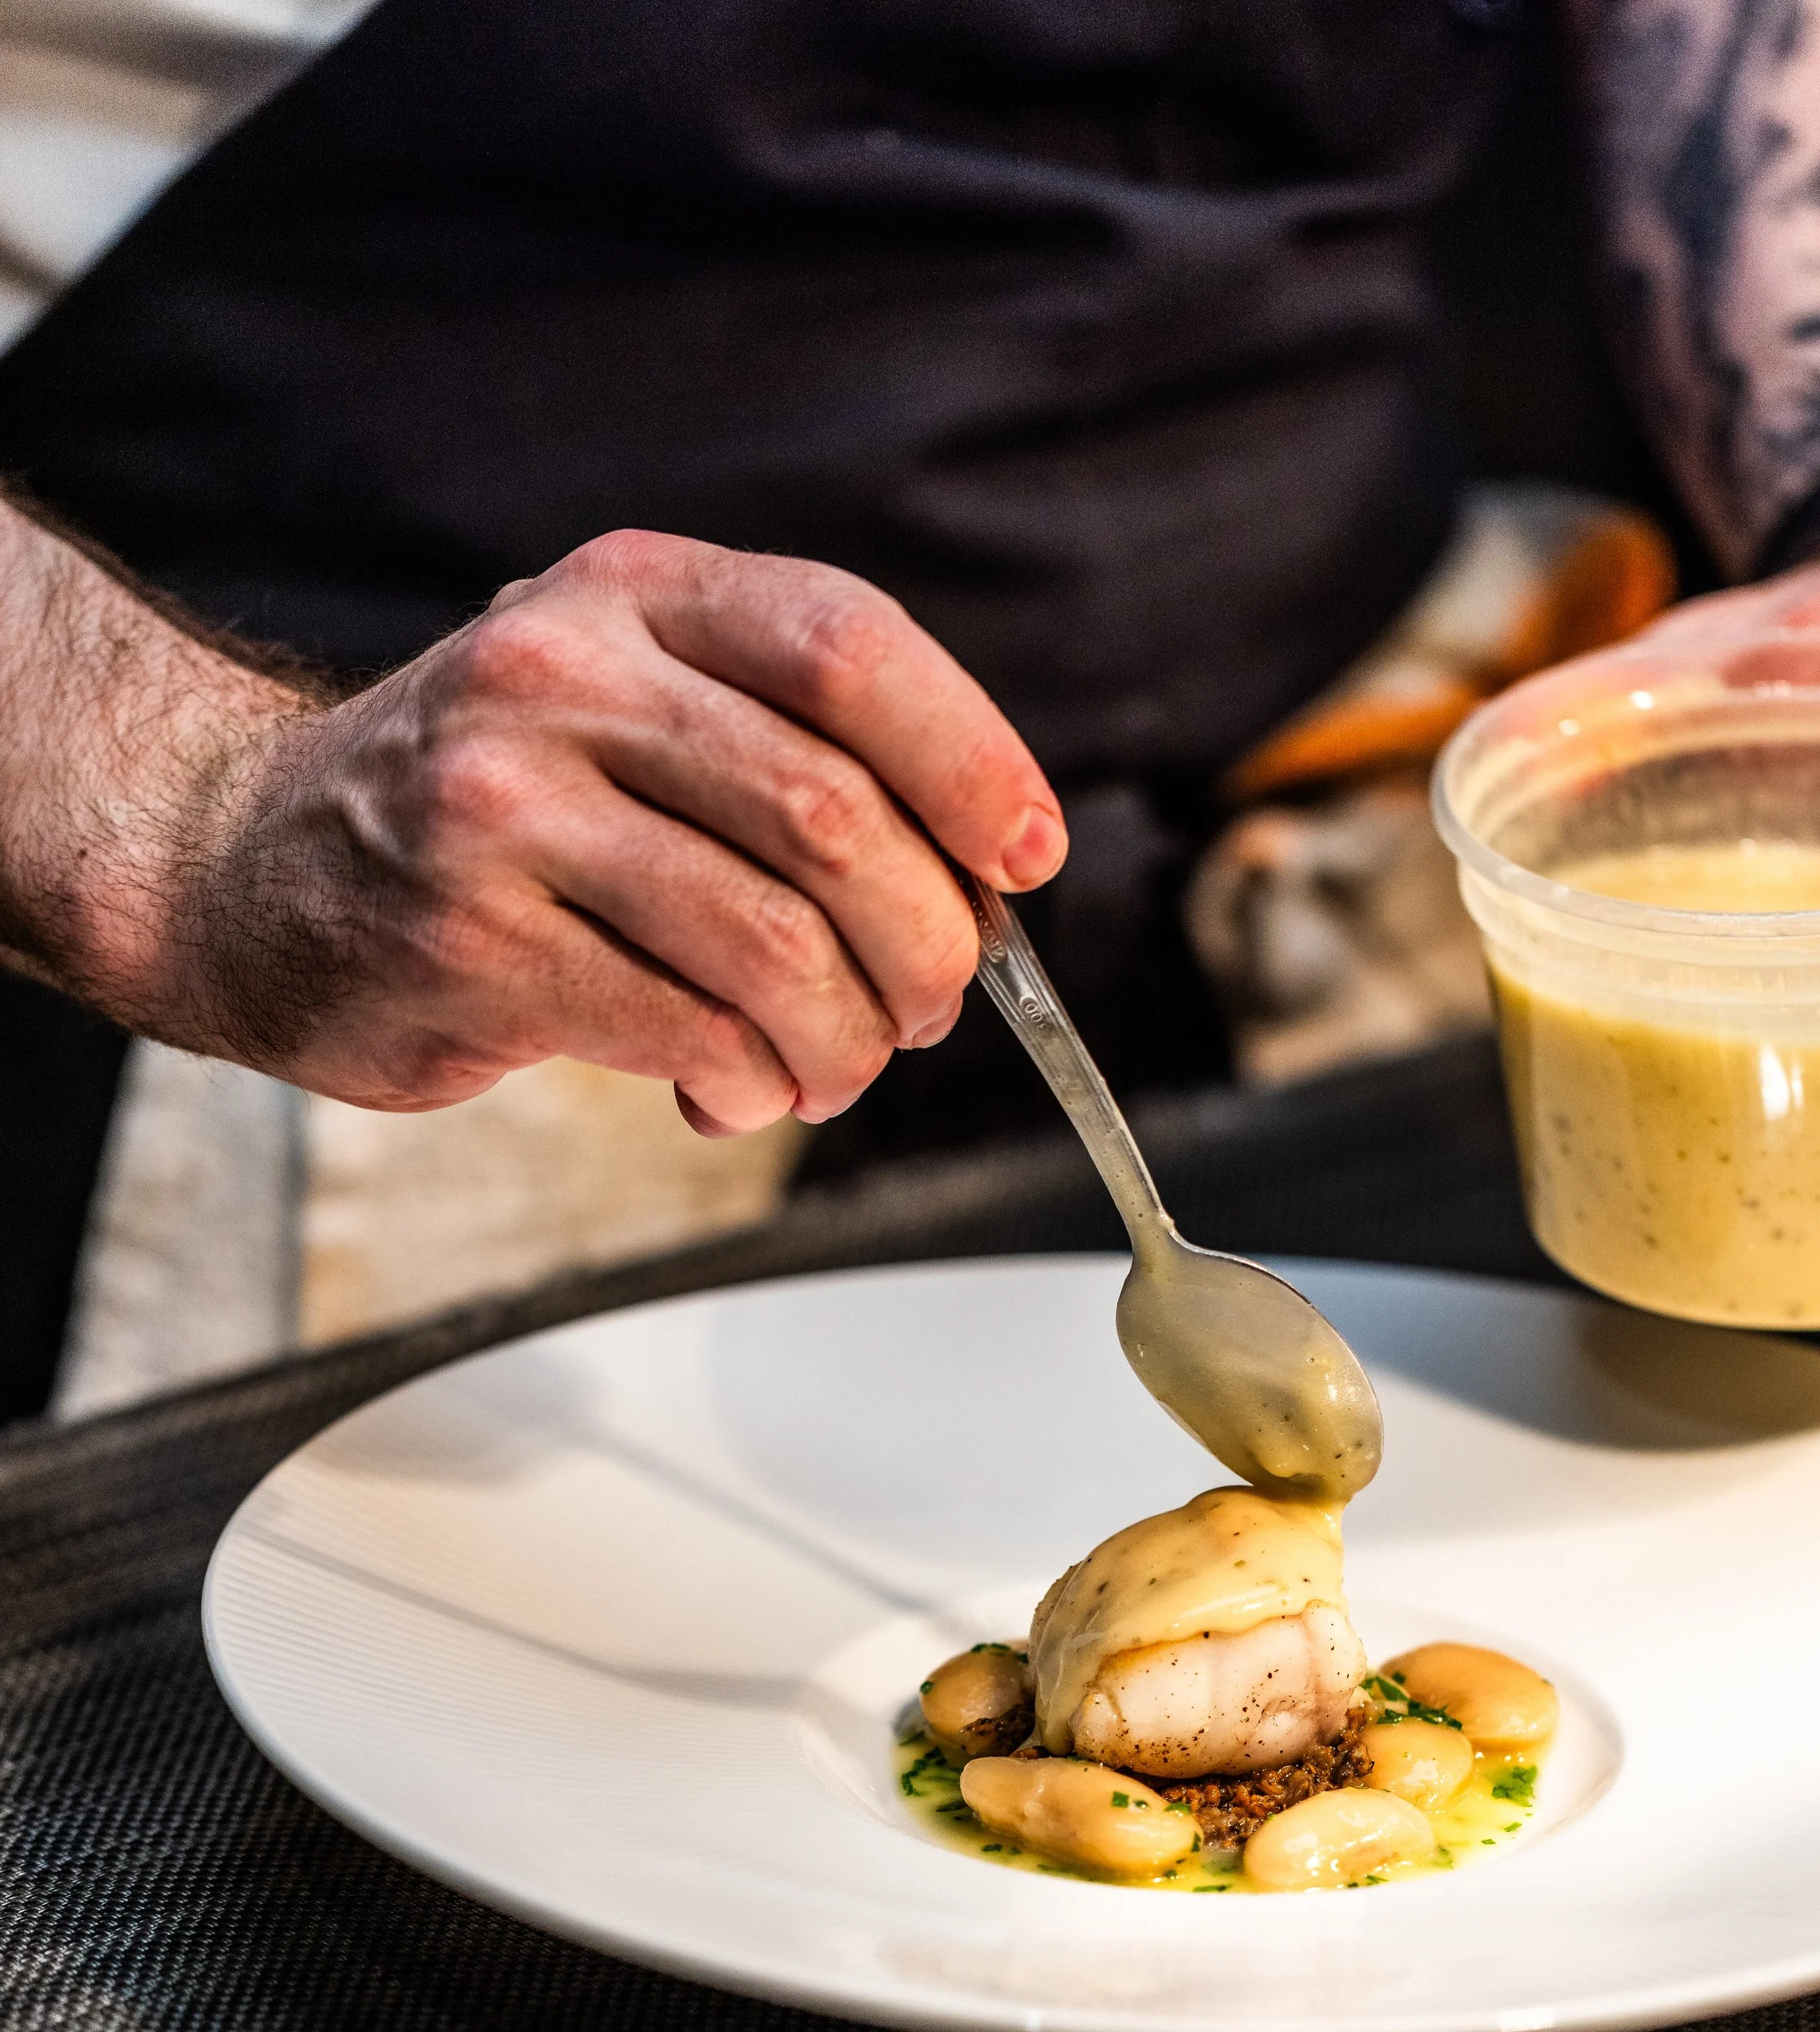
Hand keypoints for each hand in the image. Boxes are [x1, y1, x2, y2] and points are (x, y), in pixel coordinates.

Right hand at [0, 515, 1064, 1132]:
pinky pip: (686, 1029)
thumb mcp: (616, 704)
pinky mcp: (471, 944)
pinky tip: (733, 1089)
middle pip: (833, 815)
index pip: (849, 646)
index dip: (971, 761)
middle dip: (924, 943)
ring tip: (833, 1067)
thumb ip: (777, 752)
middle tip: (927, 1004)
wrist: (239, 867)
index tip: (1024, 861)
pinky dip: (751, 1082)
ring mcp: (505, 810)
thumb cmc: (479, 808)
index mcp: (631, 597)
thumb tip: (975, 895)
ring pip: (773, 942)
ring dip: (845, 1038)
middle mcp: (563, 678)